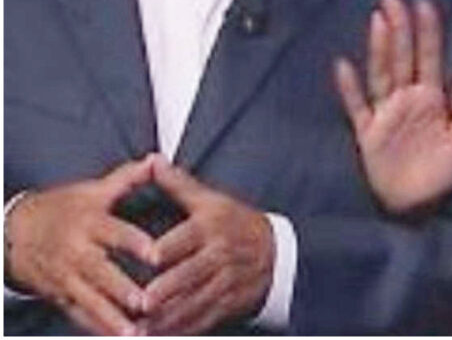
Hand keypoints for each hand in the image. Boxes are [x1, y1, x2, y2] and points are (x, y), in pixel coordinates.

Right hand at [5, 157, 156, 334]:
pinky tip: (118, 339)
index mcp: (89, 222)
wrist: (17, 230)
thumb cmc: (66, 207)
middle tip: (146, 303)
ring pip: (90, 300)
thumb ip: (128, 178)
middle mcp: (77, 251)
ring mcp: (66, 277)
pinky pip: (79, 315)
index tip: (156, 254)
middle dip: (122, 289)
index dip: (135, 243)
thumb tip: (157, 159)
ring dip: (112, 319)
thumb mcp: (94, 189)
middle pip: (101, 273)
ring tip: (136, 334)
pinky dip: (98, 328)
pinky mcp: (61, 295)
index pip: (115, 233)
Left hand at [140, 156, 272, 333]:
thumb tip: (151, 160)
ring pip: (194, 302)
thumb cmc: (235, 222)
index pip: (188, 237)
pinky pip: (203, 320)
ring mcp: (225, 282)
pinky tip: (158, 337)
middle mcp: (219, 255)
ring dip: (167, 318)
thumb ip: (177, 183)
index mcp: (211, 227)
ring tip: (141, 329)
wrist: (278, 252)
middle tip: (142, 301)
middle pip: (191, 274)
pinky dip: (181, 331)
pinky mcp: (228, 304)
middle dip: (167, 289)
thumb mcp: (210, 199)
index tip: (150, 256)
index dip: (169, 247)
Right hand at [335, 0, 451, 213]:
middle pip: (402, 56)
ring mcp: (386, 114)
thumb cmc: (445, 173)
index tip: (424, 3)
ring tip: (377, 19)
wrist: (421, 208)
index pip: (430, 56)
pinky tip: (342, 65)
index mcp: (434, 98)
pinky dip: (349, 87)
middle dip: (399, 26)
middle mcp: (408, 99)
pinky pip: (357, 106)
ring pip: (381, 73)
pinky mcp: (368, 133)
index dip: (428, 31)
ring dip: (379, 47)